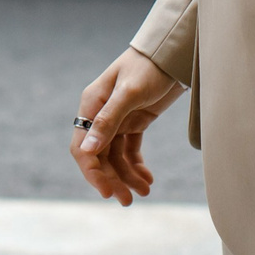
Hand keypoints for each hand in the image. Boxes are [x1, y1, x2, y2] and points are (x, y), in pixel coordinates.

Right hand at [73, 47, 184, 206]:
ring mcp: (118, 120)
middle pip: (100, 156)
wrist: (172, 53)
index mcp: (91, 106)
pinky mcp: (135, 122)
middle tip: (128, 201)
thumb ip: (108, 121)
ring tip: (144, 192)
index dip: (92, 172)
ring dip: (127, 176)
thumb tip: (87, 151)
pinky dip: (137, 166)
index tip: (106, 192)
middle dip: (113, 179)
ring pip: (116, 157)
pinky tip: (147, 179)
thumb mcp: (129, 94)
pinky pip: (131, 151)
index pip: (82, 147)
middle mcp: (101, 115)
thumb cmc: (148, 67)